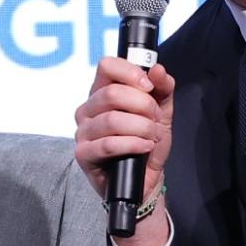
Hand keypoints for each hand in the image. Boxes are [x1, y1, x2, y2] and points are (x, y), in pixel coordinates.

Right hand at [75, 56, 174, 245]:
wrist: (146, 179)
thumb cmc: (147, 142)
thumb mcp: (161, 112)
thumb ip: (162, 89)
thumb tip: (158, 70)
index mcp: (102, 93)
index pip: (106, 66)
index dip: (130, 72)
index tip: (148, 86)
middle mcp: (88, 110)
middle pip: (111, 94)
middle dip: (142, 106)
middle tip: (154, 119)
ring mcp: (83, 132)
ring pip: (112, 120)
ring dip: (141, 128)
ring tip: (152, 136)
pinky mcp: (83, 154)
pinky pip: (108, 144)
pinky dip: (132, 144)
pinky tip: (145, 147)